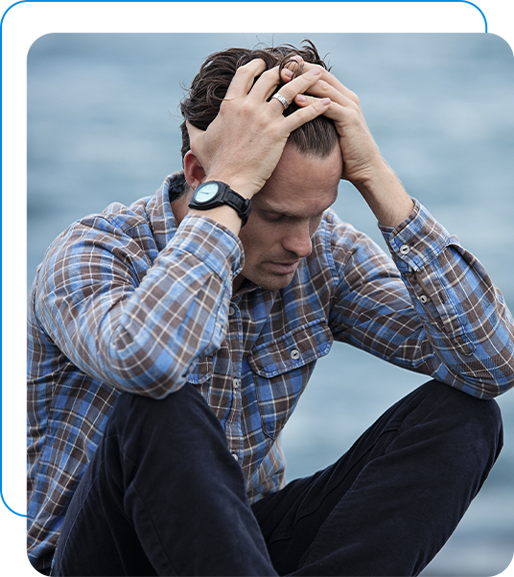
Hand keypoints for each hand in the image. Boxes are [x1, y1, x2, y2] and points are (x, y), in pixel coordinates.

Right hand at [186, 59, 330, 198]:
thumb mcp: (199, 142)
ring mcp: (264, 118)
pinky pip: (302, 114)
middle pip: (271, 77)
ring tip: (318, 74)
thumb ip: (194, 127)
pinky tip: (329, 103)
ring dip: (306, 79)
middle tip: (297, 65)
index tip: (266, 64)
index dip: (257, 66)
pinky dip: (317, 107)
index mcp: (230, 104)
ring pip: (290, 90)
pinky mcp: (279, 132)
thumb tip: (187, 120)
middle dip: (285, 68)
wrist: (228, 182)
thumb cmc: (214, 164)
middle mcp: (248, 106)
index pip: (245, 74)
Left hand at [294, 61, 413, 226]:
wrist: (366, 169)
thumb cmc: (344, 154)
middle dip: (299, 69)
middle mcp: (347, 97)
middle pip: (320, 74)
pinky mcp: (350, 120)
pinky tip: (296, 100)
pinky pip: (328, 107)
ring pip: (323, 87)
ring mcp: (350, 107)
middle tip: (278, 66)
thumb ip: (315, 119)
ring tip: (283, 78)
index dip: (299, 68)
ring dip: (302, 82)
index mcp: (341, 97)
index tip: (279, 66)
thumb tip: (292, 117)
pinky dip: (311, 102)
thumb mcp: (327, 131)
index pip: (318, 74)